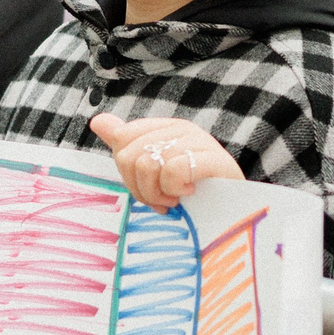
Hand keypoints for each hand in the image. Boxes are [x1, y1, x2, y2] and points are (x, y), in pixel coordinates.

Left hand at [89, 112, 240, 208]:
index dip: (128, 175)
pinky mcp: (214, 159)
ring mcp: (198, 141)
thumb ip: (128, 144)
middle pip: (130, 156)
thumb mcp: (157, 171)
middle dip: (142, 189)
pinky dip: (176, 189)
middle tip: (164, 200)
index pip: (122, 142)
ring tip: (178, 198)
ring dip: (160, 194)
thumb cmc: (195, 195)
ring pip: (149, 165)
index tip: (150, 190)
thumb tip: (97, 120)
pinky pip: (173, 170)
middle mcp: (180, 128)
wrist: (236, 214)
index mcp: (165, 128)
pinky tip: (190, 193)